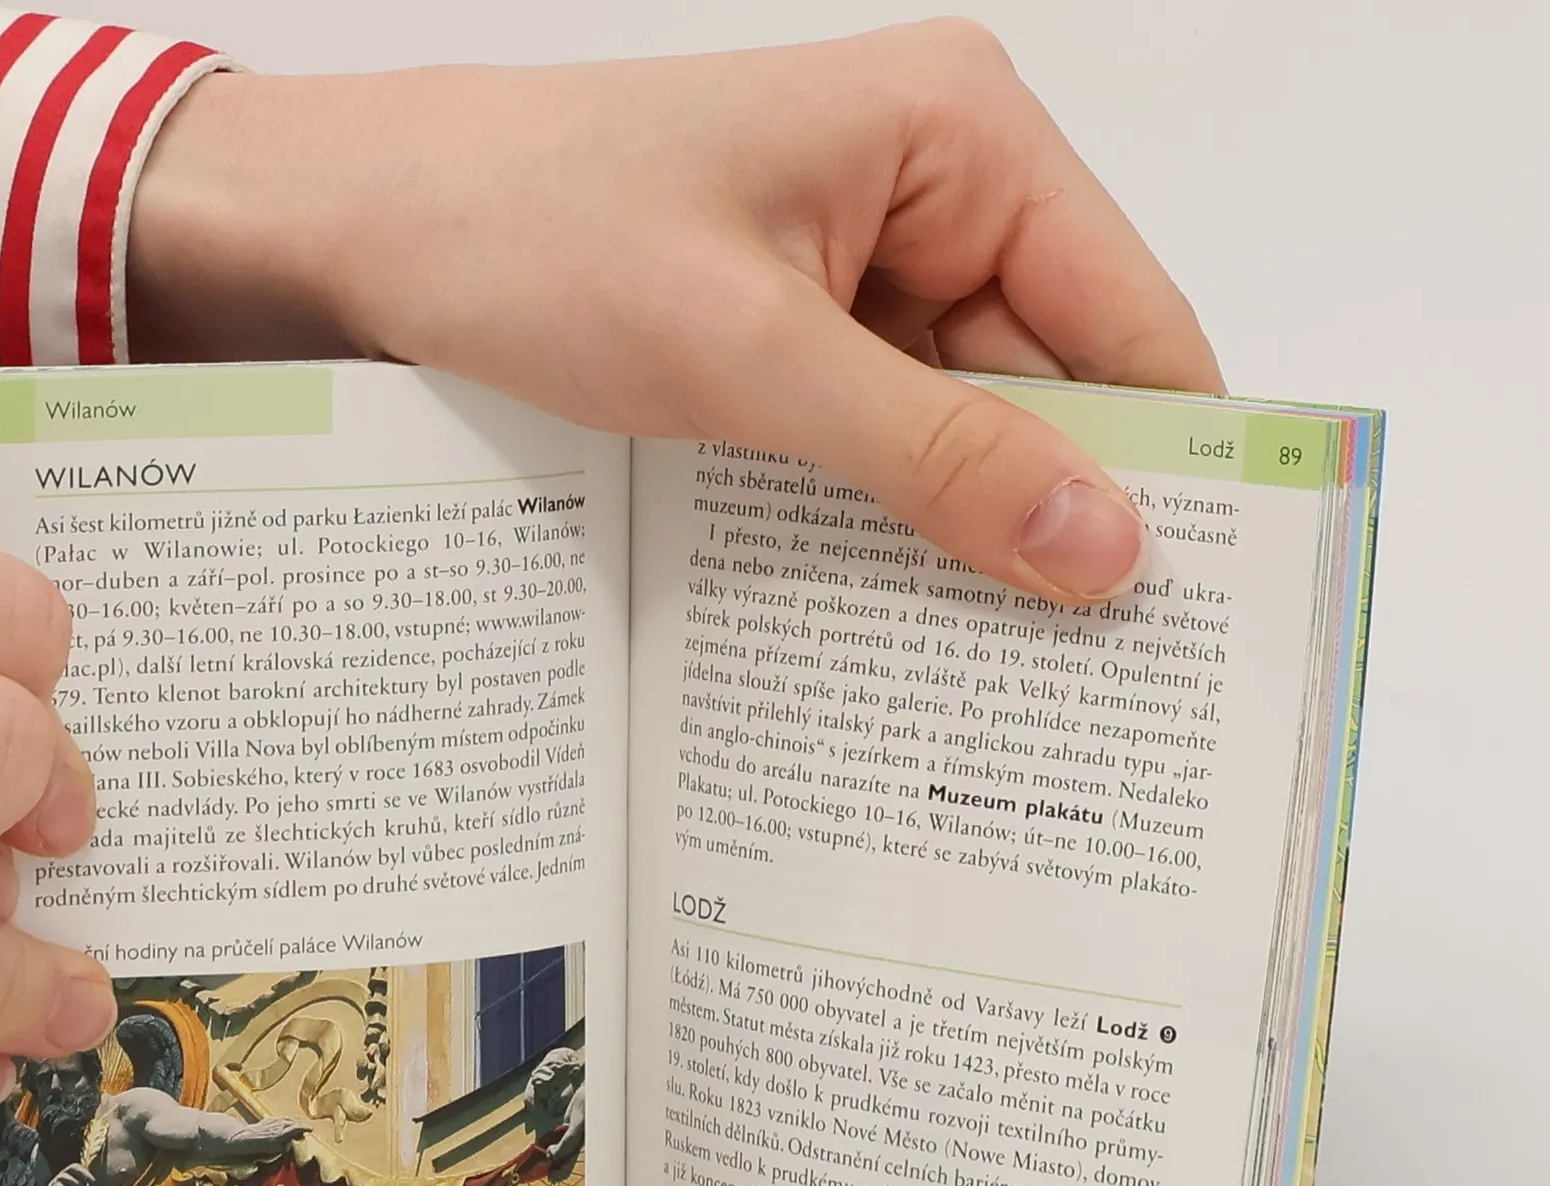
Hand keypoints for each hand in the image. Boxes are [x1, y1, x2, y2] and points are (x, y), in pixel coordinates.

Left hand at [130, 19, 1221, 602]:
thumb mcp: (749, 356)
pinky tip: (880, 609)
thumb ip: (934, 455)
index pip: (1128, 319)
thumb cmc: (532, 233)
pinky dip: (883, 518)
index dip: (1165, 463)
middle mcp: (936, 191)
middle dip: (1053, 516)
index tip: (1185, 609)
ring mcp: (864, 265)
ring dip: (959, 531)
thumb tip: (1103, 546)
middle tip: (1075, 685)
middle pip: (1054, 384)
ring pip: (966, 426)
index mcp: (962, 136)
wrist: (363, 234)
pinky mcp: (800, 329)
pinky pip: (882, 438)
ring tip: (981, 670)